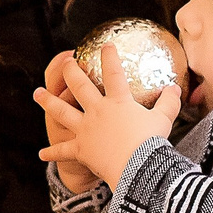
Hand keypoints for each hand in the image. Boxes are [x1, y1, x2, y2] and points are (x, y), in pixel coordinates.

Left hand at [37, 46, 177, 187]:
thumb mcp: (164, 119)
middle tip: (66, 62)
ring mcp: (85, 129)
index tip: (105, 45)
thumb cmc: (151, 143)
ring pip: (61, 111)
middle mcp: (97, 111)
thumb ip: (169, 102)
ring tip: (37, 93)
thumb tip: (175, 88)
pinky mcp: (80, 149)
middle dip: (71, 71)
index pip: (113, 73)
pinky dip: (52, 153)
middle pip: (79, 86)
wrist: (136, 167)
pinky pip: (63, 151)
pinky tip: (41, 154)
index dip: (109, 57)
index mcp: (118, 102)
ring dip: (48, 101)